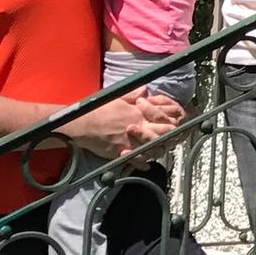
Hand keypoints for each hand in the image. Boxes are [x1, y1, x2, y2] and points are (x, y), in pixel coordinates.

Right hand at [60, 94, 177, 159]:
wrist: (82, 123)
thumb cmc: (98, 110)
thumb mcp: (118, 97)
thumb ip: (133, 94)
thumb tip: (144, 89)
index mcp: (138, 113)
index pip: (162, 118)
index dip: (169, 121)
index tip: (172, 124)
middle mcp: (137, 127)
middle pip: (162, 135)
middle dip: (168, 137)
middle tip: (170, 139)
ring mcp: (130, 141)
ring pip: (152, 149)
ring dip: (157, 151)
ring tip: (157, 151)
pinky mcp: (121, 152)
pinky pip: (137, 161)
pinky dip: (143, 164)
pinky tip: (145, 165)